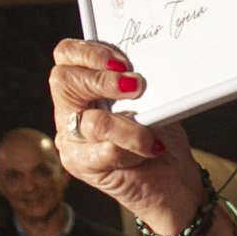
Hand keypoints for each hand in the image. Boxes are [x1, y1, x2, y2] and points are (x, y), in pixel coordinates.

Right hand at [48, 40, 202, 233]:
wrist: (173, 183)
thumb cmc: (161, 137)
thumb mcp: (152, 101)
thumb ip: (135, 83)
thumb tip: (137, 71)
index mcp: (83, 88)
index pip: (66, 56)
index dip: (90, 52)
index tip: (123, 61)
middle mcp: (69, 112)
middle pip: (63, 81)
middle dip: (102, 80)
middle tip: (135, 86)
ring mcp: (71, 140)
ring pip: (93, 122)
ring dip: (129, 126)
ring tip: (153, 133)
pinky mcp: (81, 166)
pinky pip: (106, 150)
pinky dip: (134, 148)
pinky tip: (151, 151)